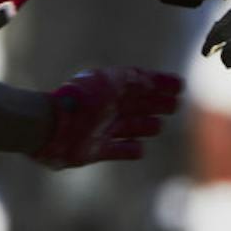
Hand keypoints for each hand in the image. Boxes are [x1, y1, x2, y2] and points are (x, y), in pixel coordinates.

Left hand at [32, 67, 182, 168]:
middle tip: (175, 105)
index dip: (160, 83)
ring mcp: (101, 129)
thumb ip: (133, 79)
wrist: (50, 126)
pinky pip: (117, 150)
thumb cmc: (80, 100)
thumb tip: (152, 81)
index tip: (180, 86)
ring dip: (145, 126)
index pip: (140, 83)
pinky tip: (140, 148)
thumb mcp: (111, 81)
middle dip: (156, 104)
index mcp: (111, 88)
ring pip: (130, 126)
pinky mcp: (94, 151)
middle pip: (137, 105)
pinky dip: (129, 149)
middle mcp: (107, 108)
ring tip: (158, 126)